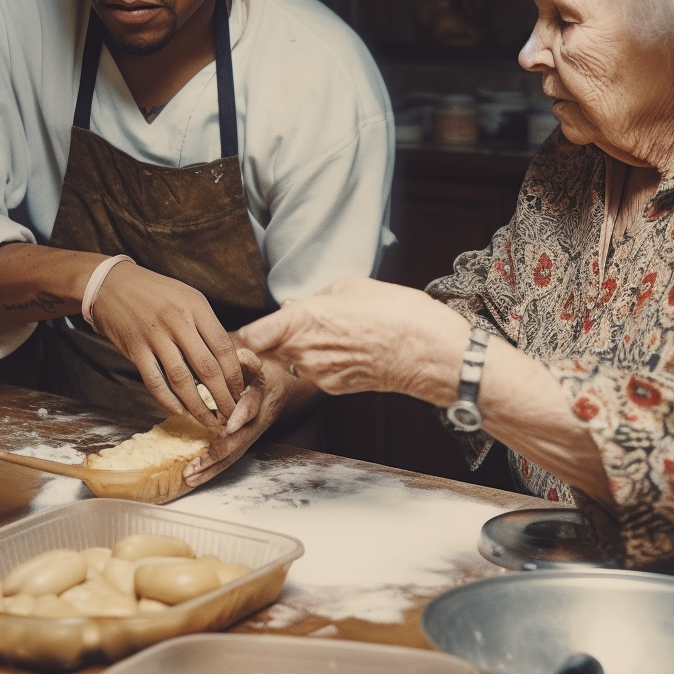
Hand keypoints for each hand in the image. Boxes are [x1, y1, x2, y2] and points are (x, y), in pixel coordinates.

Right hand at [90, 264, 245, 429]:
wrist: (111, 284)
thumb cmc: (156, 292)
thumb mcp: (187, 298)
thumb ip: (206, 325)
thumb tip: (228, 359)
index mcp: (196, 307)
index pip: (223, 347)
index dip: (234, 375)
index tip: (240, 393)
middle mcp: (177, 321)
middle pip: (207, 367)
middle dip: (222, 397)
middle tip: (230, 415)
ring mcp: (155, 335)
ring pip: (181, 379)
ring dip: (198, 406)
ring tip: (209, 421)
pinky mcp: (135, 348)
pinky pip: (154, 380)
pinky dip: (168, 399)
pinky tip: (179, 411)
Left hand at [181, 356, 289, 488]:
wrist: (279, 389)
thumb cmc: (260, 372)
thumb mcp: (256, 361)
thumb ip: (248, 359)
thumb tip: (242, 355)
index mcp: (261, 396)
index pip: (252, 406)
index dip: (242, 415)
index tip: (228, 426)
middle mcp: (256, 420)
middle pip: (240, 441)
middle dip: (217, 454)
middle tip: (195, 464)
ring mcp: (249, 434)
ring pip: (233, 454)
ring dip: (210, 468)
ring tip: (188, 478)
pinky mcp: (241, 442)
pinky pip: (227, 458)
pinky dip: (210, 469)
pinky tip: (190, 478)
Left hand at [233, 276, 470, 402]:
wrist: (432, 353)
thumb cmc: (397, 313)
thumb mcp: (353, 286)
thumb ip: (319, 298)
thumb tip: (303, 306)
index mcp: (303, 321)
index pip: (251, 336)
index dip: (243, 334)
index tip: (241, 331)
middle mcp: (305, 352)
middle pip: (269, 349)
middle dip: (275, 337)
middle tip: (290, 323)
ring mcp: (320, 374)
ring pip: (294, 359)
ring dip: (301, 348)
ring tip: (330, 331)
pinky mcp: (336, 388)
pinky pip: (317, 371)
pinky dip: (323, 360)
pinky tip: (347, 347)